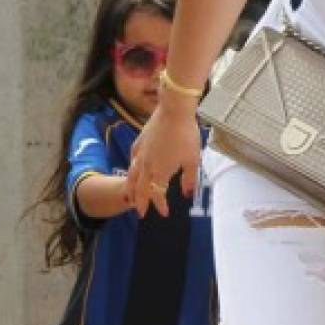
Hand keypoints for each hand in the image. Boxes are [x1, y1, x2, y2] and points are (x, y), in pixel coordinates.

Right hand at [125, 99, 201, 217]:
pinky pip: (133, 159)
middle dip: (140, 202)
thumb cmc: (186, 135)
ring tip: (130, 196)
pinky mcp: (140, 141)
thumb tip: (187, 194)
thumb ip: (189, 179)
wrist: (174, 111)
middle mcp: (147, 165)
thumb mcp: (193, 160)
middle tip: (140, 212)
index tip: (164, 213)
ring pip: (132, 175)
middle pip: (140, 188)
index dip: (160, 205)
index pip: (157, 194)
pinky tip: (133, 167)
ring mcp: (141, 152)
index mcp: (160, 172)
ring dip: (131, 188)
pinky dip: (132, 168)